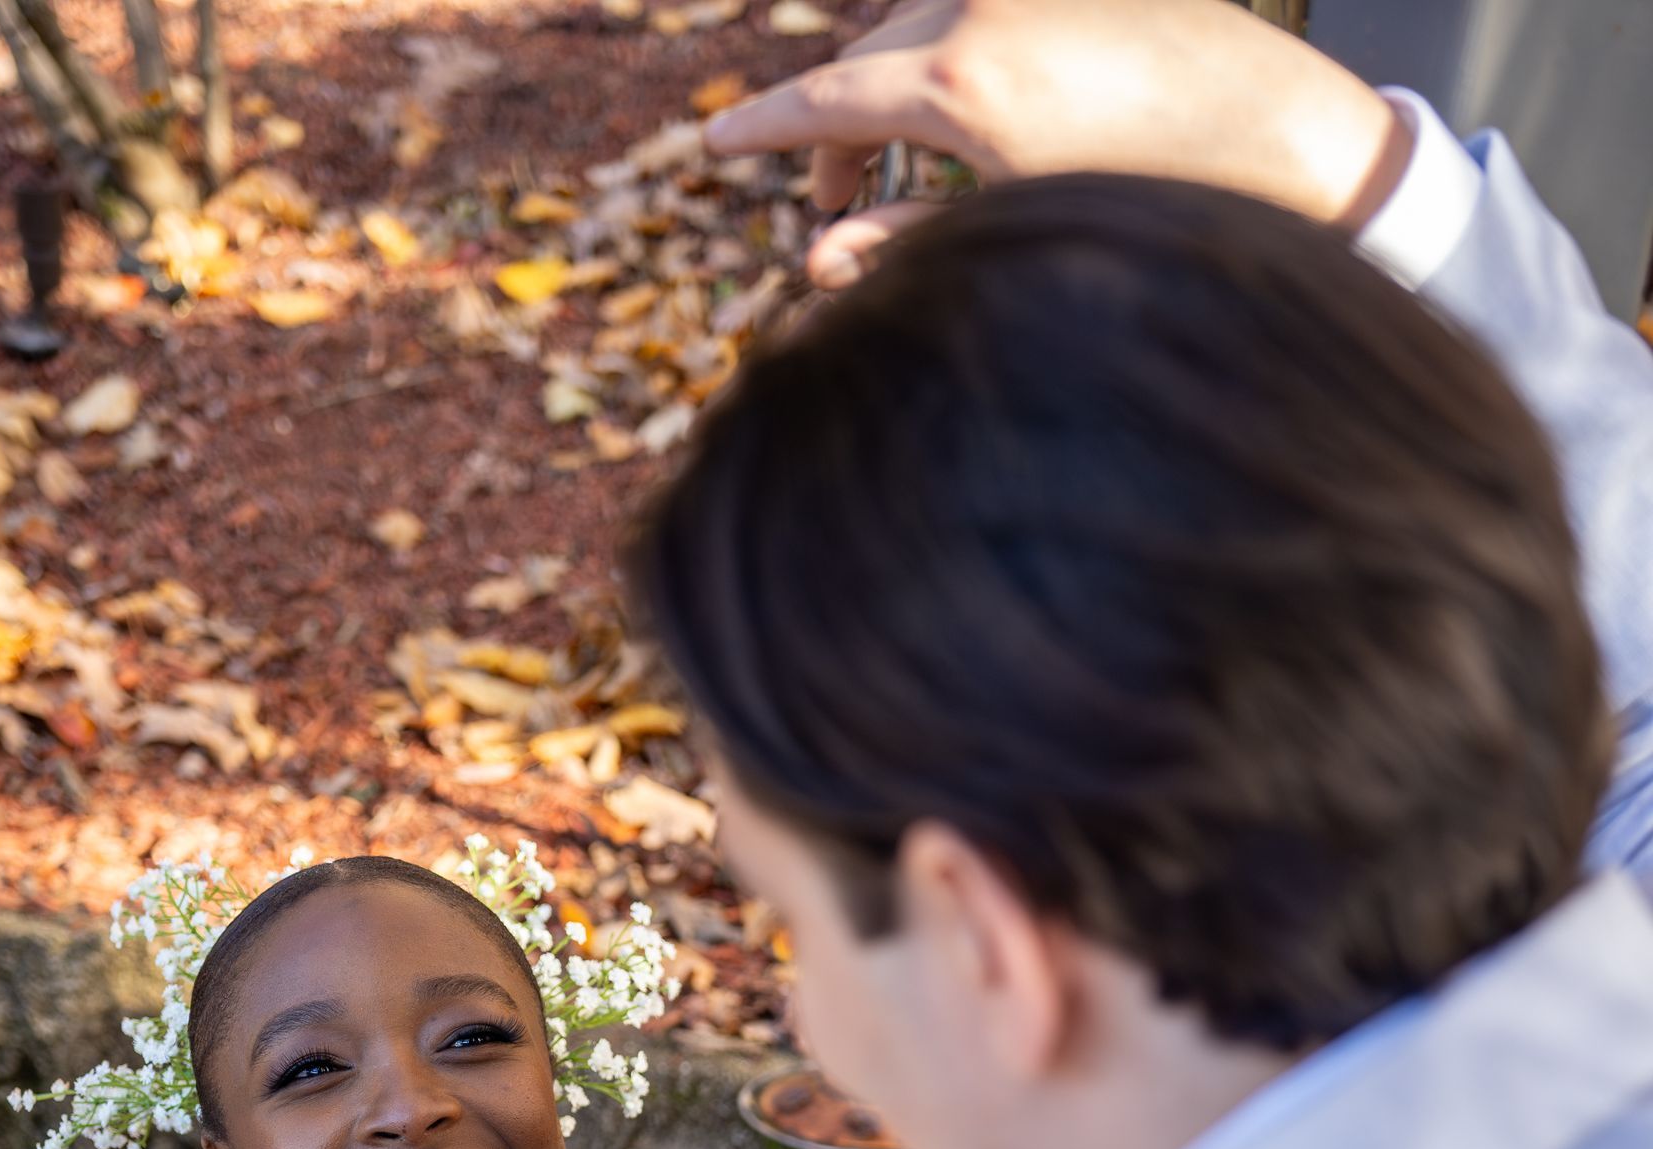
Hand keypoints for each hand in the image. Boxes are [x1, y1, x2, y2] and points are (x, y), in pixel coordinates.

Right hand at [705, 0, 1408, 287]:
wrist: (1287, 140)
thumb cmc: (1157, 205)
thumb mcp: (1014, 232)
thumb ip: (907, 244)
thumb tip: (818, 263)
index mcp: (961, 82)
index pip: (825, 102)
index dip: (766, 130)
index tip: (721, 147)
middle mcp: (984, 8)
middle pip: (866, 61)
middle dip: (838, 129)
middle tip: (837, 204)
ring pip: (917, 27)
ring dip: (895, 90)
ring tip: (906, 169)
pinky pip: (973, 11)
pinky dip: (949, 60)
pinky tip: (976, 122)